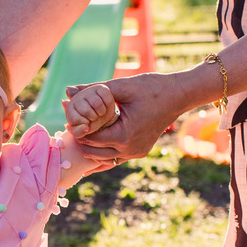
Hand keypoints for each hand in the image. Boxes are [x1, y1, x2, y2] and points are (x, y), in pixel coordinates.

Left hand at [67, 73, 191, 163]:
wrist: (179, 95)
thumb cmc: (153, 88)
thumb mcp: (121, 87)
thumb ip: (93, 89)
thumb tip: (68, 90)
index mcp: (124, 136)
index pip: (89, 139)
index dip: (75, 127)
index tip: (66, 114)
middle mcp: (129, 150)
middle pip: (92, 152)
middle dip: (80, 138)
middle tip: (69, 123)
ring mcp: (135, 154)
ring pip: (102, 159)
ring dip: (90, 147)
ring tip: (80, 129)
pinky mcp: (139, 152)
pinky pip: (114, 157)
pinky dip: (102, 151)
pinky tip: (90, 143)